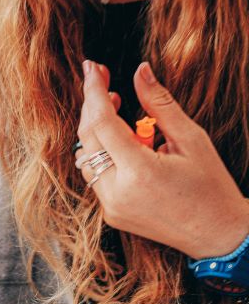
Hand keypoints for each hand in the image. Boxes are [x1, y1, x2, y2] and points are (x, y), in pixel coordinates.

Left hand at [75, 59, 248, 258]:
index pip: (101, 123)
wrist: (218, 234)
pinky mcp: (110, 214)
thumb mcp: (191, 140)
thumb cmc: (211, 186)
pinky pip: (94, 176)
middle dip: (91, 106)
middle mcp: (117, 192)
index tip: (92, 68)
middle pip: (87, 138)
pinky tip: (124, 141)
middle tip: (104, 82)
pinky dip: (103, 154)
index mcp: (139, 172)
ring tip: (118, 110)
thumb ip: (160, 105)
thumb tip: (140, 71)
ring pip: (85, 157)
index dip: (93, 92)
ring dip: (95, 131)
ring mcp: (110, 206)